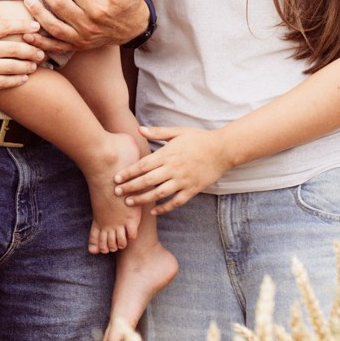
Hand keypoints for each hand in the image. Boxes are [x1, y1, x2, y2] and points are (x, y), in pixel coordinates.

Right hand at [0, 11, 45, 98]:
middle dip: (31, 49)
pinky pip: (3, 82)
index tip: (35, 26)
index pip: (4, 26)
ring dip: (27, 66)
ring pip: (11, 66)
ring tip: (35, 65)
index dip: (22, 25)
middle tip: (41, 51)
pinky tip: (24, 79)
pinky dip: (16, 80)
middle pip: (12, 47)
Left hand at [22, 0, 144, 54]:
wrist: (132, 27)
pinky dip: (39, 42)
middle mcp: (89, 24)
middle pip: (59, 5)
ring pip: (53, 26)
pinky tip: (27, 33)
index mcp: (100, 6)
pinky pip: (55, 47)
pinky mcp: (77, 46)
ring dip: (37, 12)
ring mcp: (82, 37)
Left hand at [114, 125, 231, 213]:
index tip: (116, 178)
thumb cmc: (199, 138)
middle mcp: (173, 169)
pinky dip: (164, 208)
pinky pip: (175, 202)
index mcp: (168, 154)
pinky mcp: (192, 190)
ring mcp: (183, 181)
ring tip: (130, 203)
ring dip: (143, 199)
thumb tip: (139, 129)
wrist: (223, 149)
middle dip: (130, 187)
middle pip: (147, 181)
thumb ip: (158, 132)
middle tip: (116, 193)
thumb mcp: (178, 132)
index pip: (143, 165)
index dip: (129, 172)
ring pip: (159, 193)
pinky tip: (153, 211)